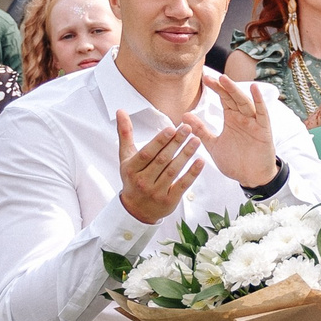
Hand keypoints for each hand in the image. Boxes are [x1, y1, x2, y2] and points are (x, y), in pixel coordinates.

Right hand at [115, 110, 204, 224]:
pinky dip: (192, 173)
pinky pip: (182, 185)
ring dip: (186, 155)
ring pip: (173, 171)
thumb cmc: (132, 178)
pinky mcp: (169, 201)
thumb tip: (120, 111)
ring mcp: (156, 192)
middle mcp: (143, 181)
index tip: (172, 128)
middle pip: (162, 160)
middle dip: (176, 143)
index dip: (160, 141)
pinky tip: (200, 161)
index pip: (147, 153)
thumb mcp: (126, 158)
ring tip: (197, 141)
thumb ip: (125, 134)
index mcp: (132, 169)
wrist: (136, 210)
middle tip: (188, 129)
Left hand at [186, 71, 277, 187]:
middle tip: (209, 77)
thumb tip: (184, 116)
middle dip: (222, 87)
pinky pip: (262, 113)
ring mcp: (254, 122)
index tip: (204, 78)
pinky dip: (259, 101)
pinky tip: (254, 89)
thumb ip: (201, 130)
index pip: (223, 98)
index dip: (215, 88)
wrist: (251, 178)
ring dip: (235, 90)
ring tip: (225, 79)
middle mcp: (243, 117)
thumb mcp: (213, 145)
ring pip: (244, 102)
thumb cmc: (235, 161)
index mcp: (232, 118)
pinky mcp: (264, 130)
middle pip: (232, 97)